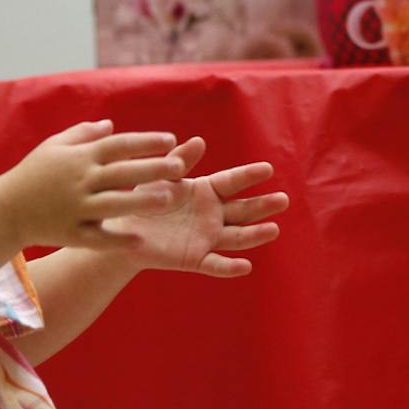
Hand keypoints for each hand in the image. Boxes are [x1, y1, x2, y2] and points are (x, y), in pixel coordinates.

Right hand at [0, 120, 186, 251]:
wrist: (4, 210)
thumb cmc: (33, 174)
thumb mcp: (54, 147)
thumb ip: (83, 135)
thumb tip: (111, 126)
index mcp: (79, 158)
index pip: (117, 146)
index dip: (144, 142)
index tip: (171, 140)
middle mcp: (79, 181)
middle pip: (121, 173)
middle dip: (152, 169)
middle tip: (180, 167)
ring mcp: (75, 208)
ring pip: (113, 204)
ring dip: (141, 202)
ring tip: (168, 199)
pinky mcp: (70, 233)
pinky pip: (97, 237)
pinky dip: (117, 240)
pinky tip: (141, 240)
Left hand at [109, 142, 286, 276]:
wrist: (124, 232)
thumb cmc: (143, 200)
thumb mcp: (161, 177)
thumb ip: (179, 161)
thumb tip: (199, 140)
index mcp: (206, 192)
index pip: (232, 182)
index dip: (249, 175)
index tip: (268, 169)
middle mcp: (213, 215)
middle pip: (243, 210)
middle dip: (263, 206)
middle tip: (283, 200)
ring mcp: (207, 238)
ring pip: (236, 237)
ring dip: (255, 235)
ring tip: (274, 230)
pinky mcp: (195, 258)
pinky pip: (215, 264)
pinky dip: (230, 267)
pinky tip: (245, 267)